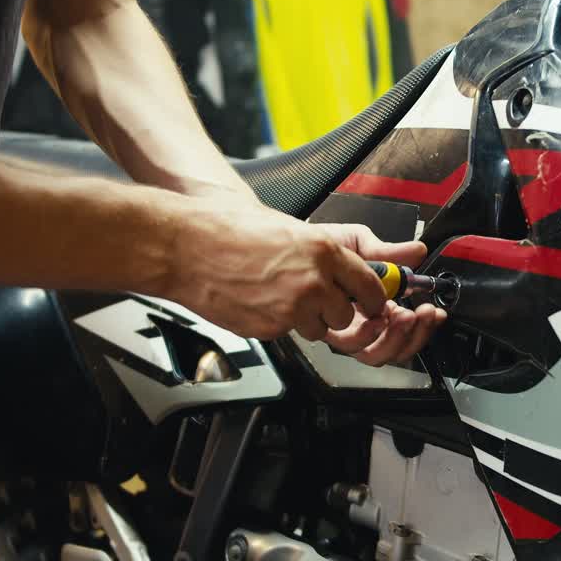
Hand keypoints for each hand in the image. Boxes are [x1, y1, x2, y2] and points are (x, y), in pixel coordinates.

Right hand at [162, 196, 390, 341]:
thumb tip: (350, 265)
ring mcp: (291, 308)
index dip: (372, 297)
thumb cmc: (231, 231)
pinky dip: (279, 322)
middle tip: (317, 298)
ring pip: (319, 329)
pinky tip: (261, 300)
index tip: (371, 302)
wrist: (188, 248)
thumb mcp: (290, 228)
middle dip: (335, 310)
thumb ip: (324, 251)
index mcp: (323, 250)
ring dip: (308, 319)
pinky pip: (288, 332)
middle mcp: (313, 281)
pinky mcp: (270, 328)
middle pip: (346, 314)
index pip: (369, 285)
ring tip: (280, 295)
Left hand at [315, 224, 446, 365]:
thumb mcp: (358, 243)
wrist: (289, 247)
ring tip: (402, 316)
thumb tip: (418, 252)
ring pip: (376, 354)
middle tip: (422, 314)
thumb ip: (388, 253)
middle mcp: (361, 323)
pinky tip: (376, 319)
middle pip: (394, 348)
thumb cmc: (318, 247)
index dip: (423, 325)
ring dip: (396, 338)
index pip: (404, 326)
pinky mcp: (327, 333)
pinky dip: (370, 336)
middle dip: (415, 335)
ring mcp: (344, 330)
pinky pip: (353, 347)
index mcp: (373, 304)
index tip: (433, 311)